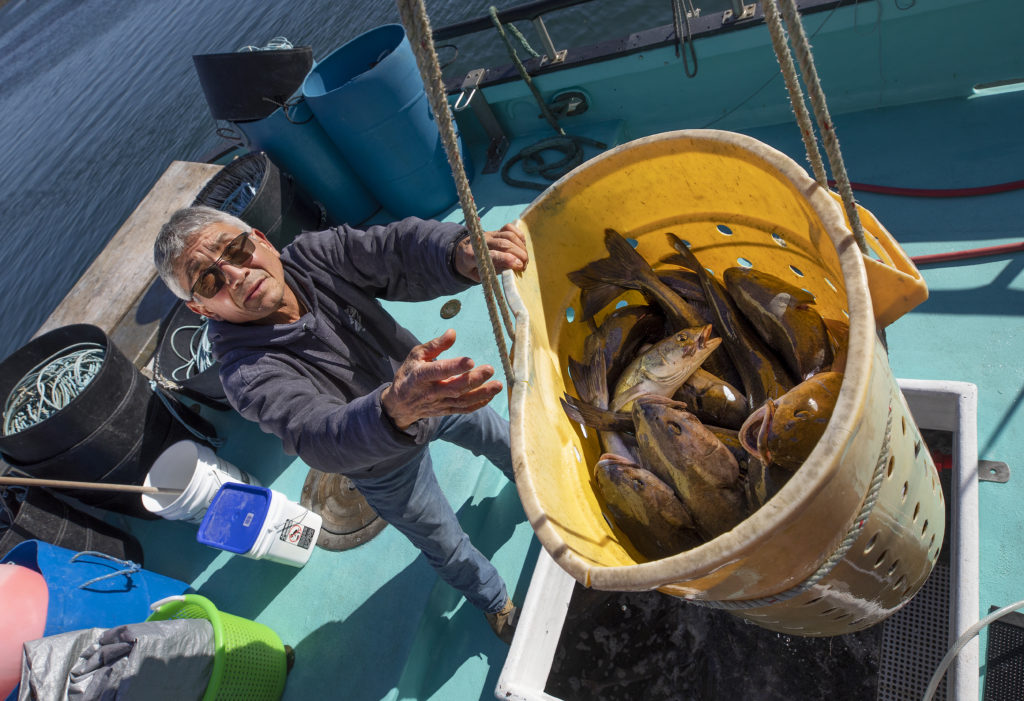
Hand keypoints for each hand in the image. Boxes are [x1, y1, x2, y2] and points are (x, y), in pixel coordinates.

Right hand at [381, 329, 502, 429]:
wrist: (400, 404)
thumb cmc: (409, 374)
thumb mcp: (416, 356)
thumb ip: (435, 345)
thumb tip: (453, 333)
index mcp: (421, 376)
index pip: (439, 371)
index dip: (455, 367)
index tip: (471, 361)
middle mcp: (430, 392)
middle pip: (454, 388)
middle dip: (473, 380)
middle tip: (490, 369)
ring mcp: (439, 403)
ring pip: (462, 401)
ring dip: (481, 394)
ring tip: (498, 385)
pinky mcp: (445, 411)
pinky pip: (463, 409)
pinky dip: (478, 404)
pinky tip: (490, 396)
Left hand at [454, 222, 528, 282]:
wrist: (462, 253)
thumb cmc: (472, 268)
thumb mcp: (477, 276)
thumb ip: (491, 273)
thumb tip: (510, 269)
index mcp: (471, 255)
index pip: (491, 255)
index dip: (507, 259)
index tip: (519, 265)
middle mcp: (480, 241)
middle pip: (503, 244)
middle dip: (518, 254)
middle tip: (524, 266)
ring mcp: (488, 234)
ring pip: (508, 235)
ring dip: (521, 247)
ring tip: (525, 260)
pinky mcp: (495, 230)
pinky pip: (509, 228)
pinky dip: (519, 236)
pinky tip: (523, 247)